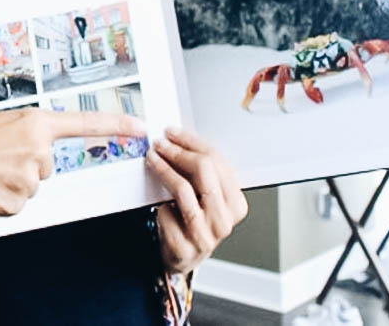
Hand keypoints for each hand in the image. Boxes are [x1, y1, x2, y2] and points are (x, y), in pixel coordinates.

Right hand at [0, 107, 145, 222]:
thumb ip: (26, 137)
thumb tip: (39, 154)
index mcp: (33, 123)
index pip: (83, 123)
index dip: (115, 125)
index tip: (142, 127)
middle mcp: (37, 149)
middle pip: (46, 165)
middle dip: (24, 164)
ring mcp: (28, 178)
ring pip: (31, 186)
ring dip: (10, 182)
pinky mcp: (16, 203)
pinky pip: (17, 204)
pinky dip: (1, 199)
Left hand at [145, 128, 247, 274]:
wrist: (183, 255)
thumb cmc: (194, 220)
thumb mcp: (205, 196)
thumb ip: (201, 173)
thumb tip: (179, 138)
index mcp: (236, 204)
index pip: (217, 161)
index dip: (191, 142)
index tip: (173, 133)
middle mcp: (224, 220)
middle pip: (204, 170)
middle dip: (177, 151)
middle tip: (160, 143)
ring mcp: (205, 235)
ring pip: (183, 188)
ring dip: (164, 168)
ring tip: (152, 157)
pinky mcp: (184, 246)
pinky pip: (167, 211)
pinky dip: (158, 198)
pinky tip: (154, 191)